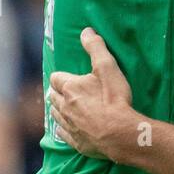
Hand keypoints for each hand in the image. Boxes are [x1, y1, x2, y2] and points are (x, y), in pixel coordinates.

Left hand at [48, 28, 138, 160]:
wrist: (120, 133)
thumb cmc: (114, 98)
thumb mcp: (107, 67)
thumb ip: (96, 48)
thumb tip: (86, 31)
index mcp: (70, 87)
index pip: (56, 78)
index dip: (62, 76)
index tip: (70, 77)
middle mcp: (64, 106)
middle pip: (53, 96)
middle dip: (58, 92)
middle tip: (69, 91)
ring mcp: (69, 125)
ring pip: (55, 114)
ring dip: (59, 109)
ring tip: (68, 107)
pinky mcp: (76, 142)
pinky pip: (62, 133)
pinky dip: (64, 128)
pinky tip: (71, 126)